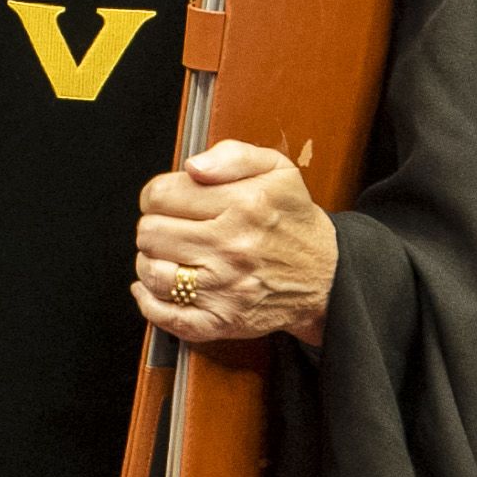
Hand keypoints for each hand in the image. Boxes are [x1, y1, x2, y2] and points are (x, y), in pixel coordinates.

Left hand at [135, 140, 339, 351]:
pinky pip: (165, 315)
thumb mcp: (277, 170)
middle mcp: (232, 247)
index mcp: (243, 205)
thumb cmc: (294, 221)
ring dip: (152, 261)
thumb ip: (232, 155)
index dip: (157, 195)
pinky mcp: (221, 320)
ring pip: (151, 272)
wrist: (327, 277)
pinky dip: (149, 302)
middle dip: (155, 226)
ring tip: (171, 255)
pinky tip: (155, 287)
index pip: (160, 195)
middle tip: (174, 228)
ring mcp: (225, 288)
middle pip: (149, 232)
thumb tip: (192, 166)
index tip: (168, 201)